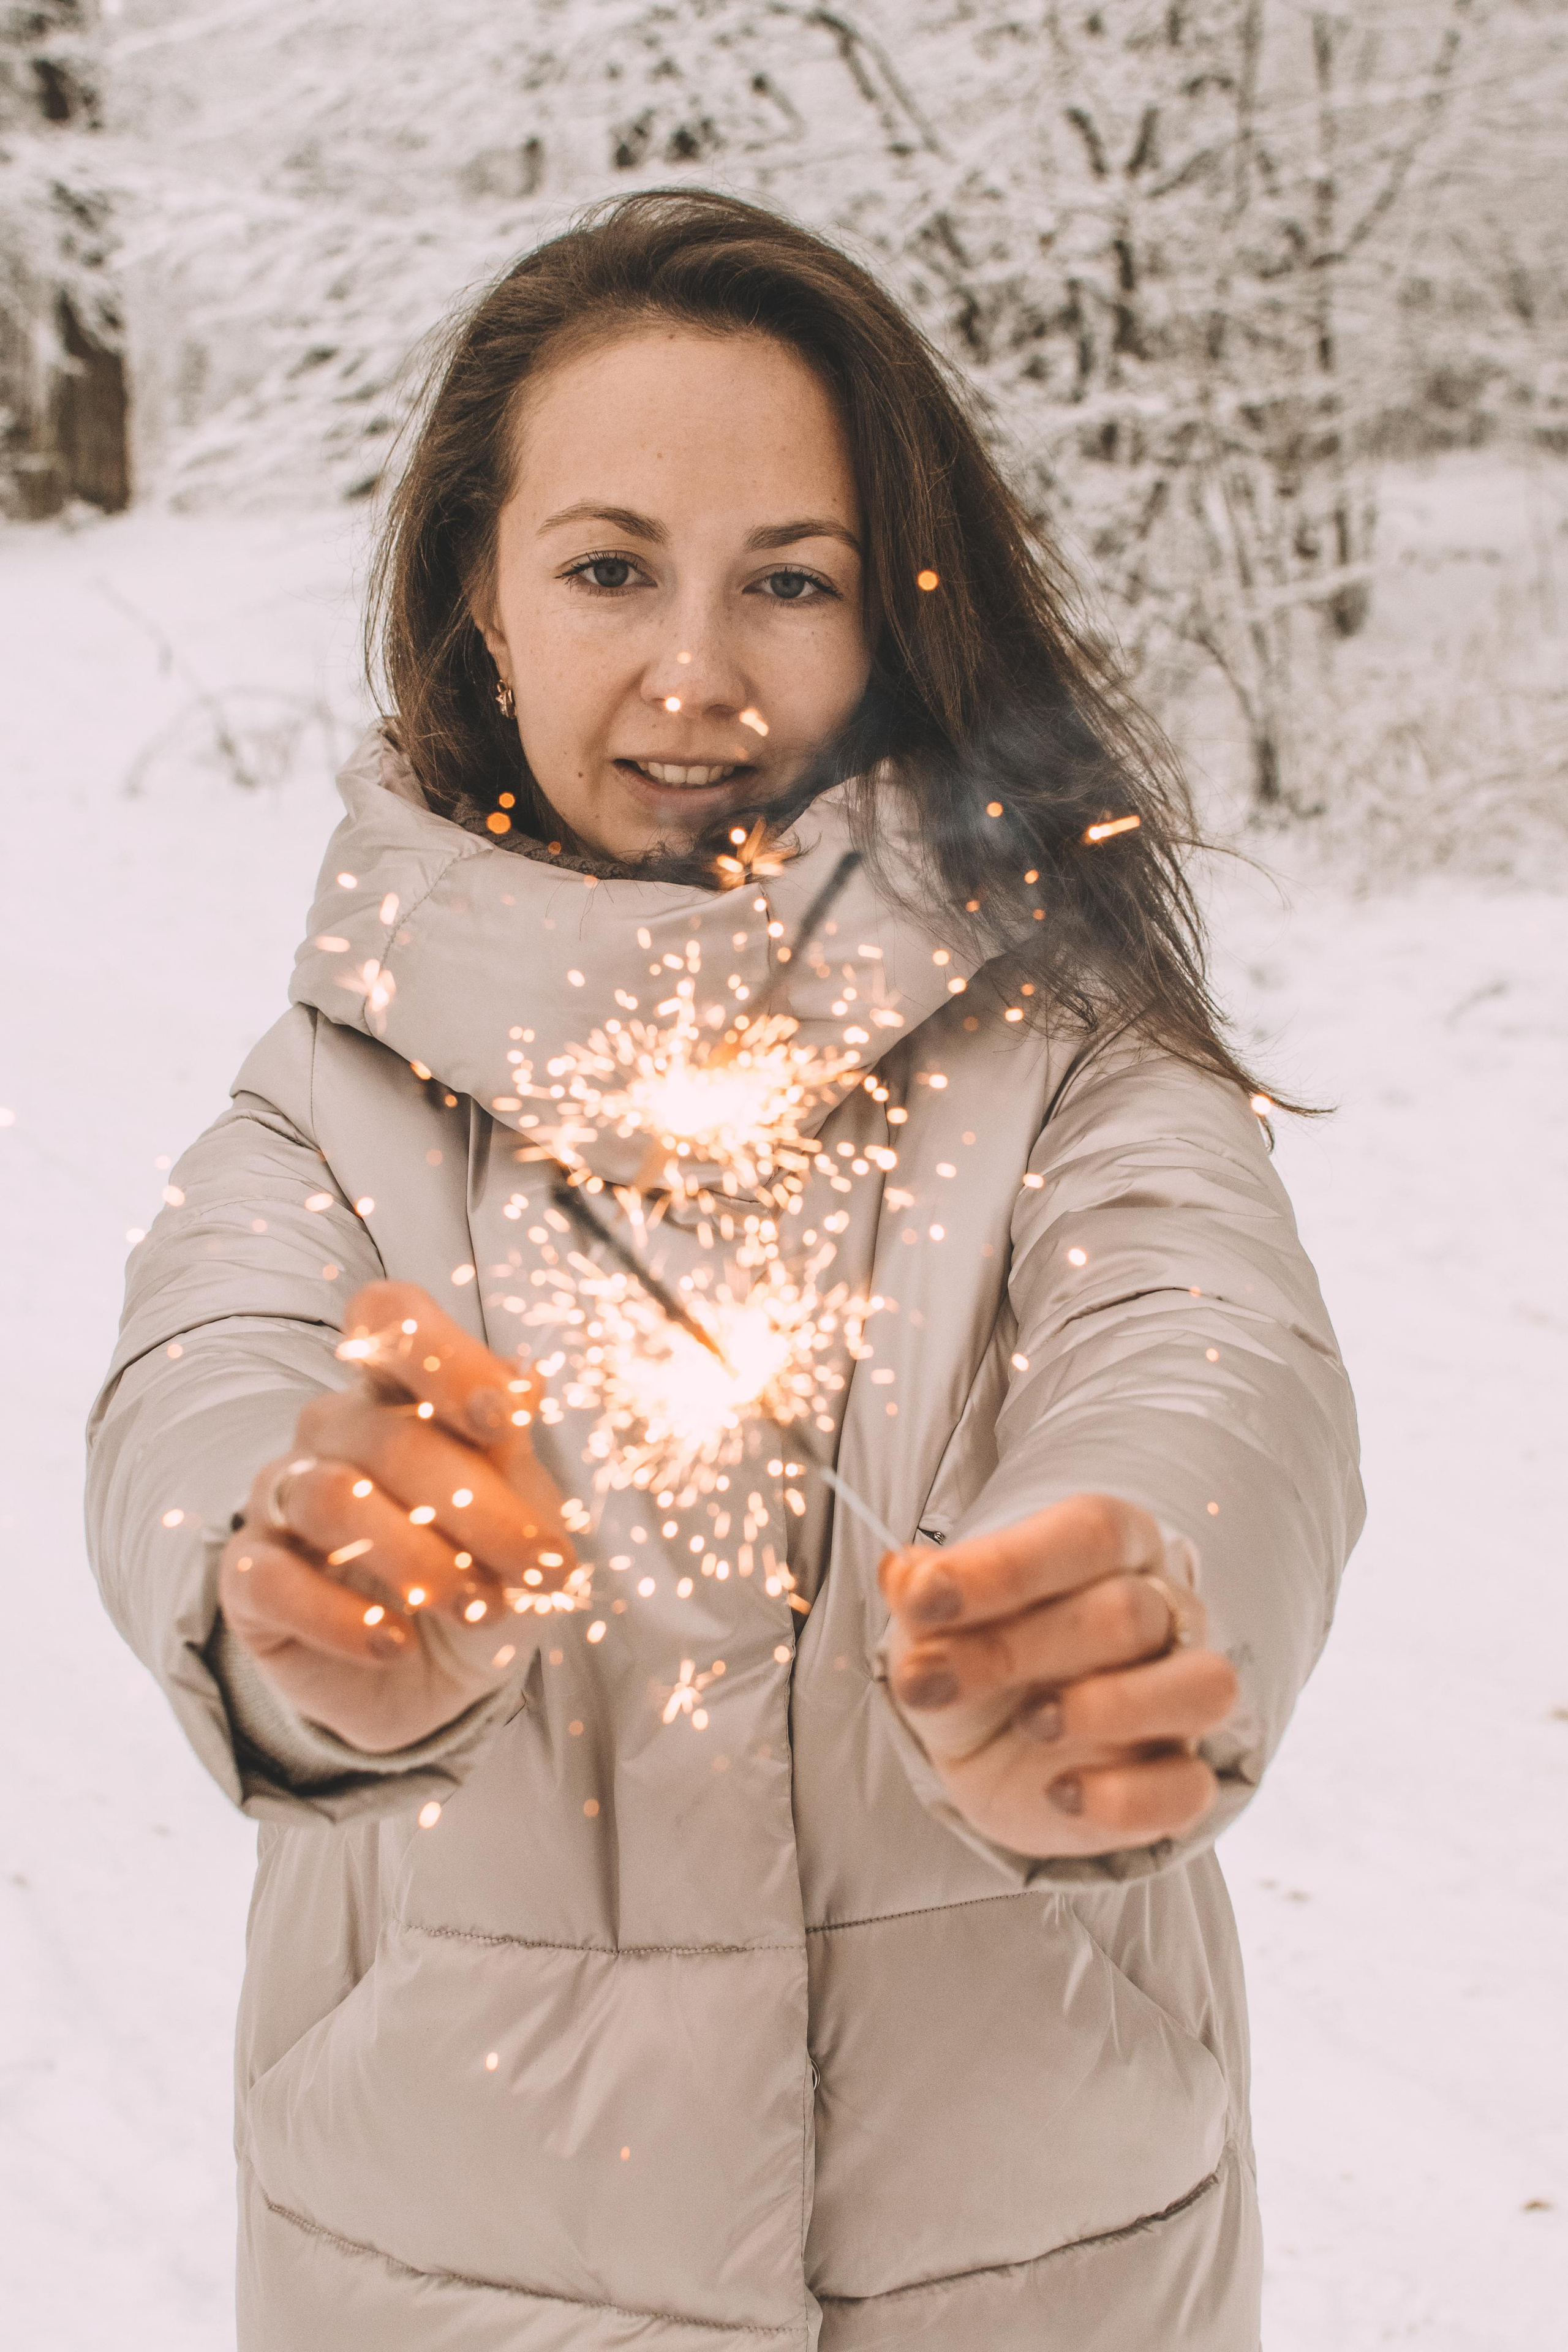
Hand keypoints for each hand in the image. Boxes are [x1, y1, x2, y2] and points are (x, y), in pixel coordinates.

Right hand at [218, 1282, 575, 1752]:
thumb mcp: (519, 1510)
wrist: (440, 1675)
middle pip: (390, 1436)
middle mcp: (332, 1430)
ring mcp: (281, 1498)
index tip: (506, 1422)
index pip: (389, 1320)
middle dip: (481, 1510)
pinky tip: (397, 1644)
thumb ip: (509, 1448)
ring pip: (332, 1499)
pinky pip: (276, 1580)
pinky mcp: (247, 1576)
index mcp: (399, 1391)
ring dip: (421, 1561)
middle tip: (543, 1570)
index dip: (443, 1357)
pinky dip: (346, 1619)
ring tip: (480, 1608)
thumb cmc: (484, 1568)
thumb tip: (526, 1380)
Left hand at [879, 1494, 1237, 1859]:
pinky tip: (1058, 1792)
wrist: (987, 1749)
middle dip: (1017, 1648)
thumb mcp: (933, 1624)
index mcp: (1113, 1546)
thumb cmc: (974, 1657)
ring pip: (1202, 1687)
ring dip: (1108, 1707)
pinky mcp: (1179, 1778)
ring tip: (1030, 1723)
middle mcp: (1165, 1612)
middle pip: (1129, 1613)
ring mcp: (1181, 1697)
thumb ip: (923, 1595)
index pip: (1092, 1532)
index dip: (1007, 1566)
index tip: (924, 1599)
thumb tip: (904, 1575)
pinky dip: (1121, 1797)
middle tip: (931, 1681)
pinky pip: (1188, 1788)